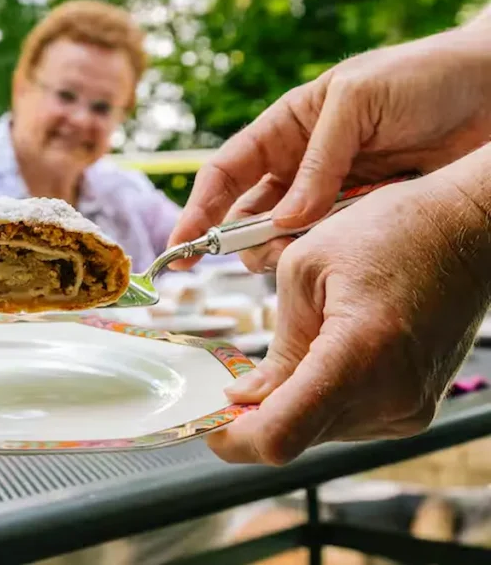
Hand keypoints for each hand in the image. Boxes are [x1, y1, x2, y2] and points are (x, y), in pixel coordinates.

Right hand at [169, 15, 490, 271]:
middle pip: (248, 214)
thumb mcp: (358, 102)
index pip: (226, 172)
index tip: (179, 247)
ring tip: (301, 255)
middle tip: (255, 260)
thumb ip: (320, 161)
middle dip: (238, 242)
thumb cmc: (424, 77)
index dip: (198, 209)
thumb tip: (285, 220)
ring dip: (283, 252)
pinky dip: (323, 255)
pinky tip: (334, 252)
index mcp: (287, 126)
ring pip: (285, 237)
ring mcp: (333, 193)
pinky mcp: (367, 215)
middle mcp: (302, 164)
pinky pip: (330, 244)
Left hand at [207, 170, 490, 464]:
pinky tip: (316, 359)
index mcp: (357, 356)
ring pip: (318, 431)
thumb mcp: (306, 270)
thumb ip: (275, 345)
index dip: (233, 439)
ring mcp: (408, 409)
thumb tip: (246, 398)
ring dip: (288, 405)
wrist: (468, 231)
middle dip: (253, 417)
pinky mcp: (415, 409)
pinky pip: (347, 419)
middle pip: (295, 436)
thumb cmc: (392, 233)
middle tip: (227, 384)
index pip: (280, 436)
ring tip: (283, 354)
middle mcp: (389, 396)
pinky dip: (318, 399)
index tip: (207, 425)